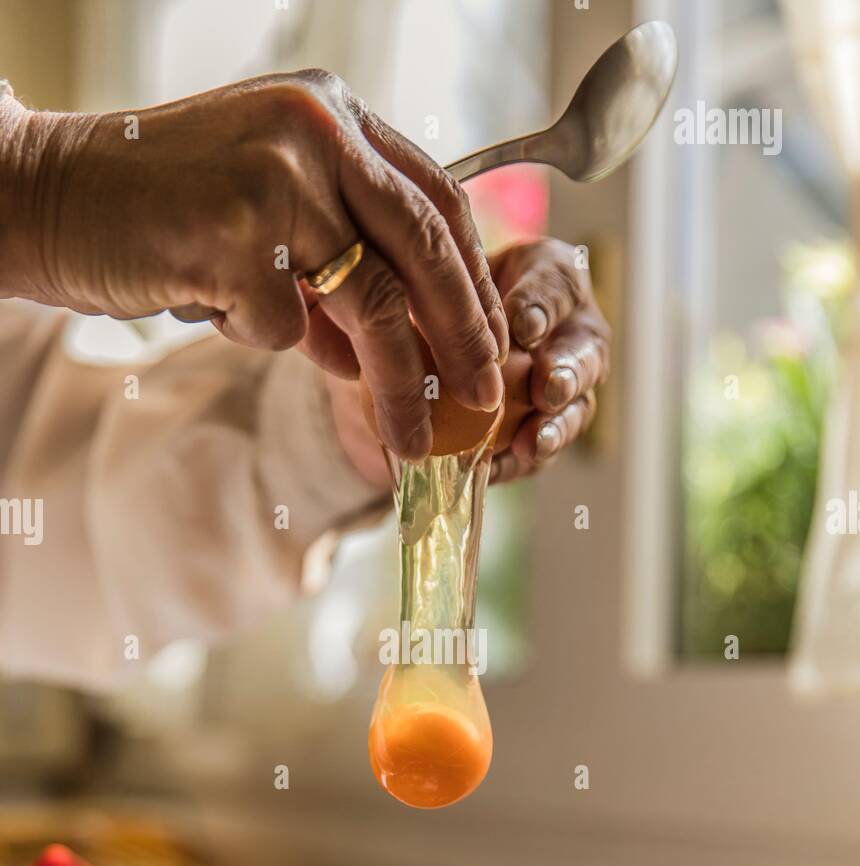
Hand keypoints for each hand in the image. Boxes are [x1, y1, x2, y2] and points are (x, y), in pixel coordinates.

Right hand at [0, 73, 506, 458]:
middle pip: (426, 247)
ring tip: (413, 441)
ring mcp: (277, 179)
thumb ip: (333, 257)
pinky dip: (262, 339)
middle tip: (490, 398)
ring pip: (372, 302)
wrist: (51, 198)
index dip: (473, 278)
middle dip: (467, 335)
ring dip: (399, 384)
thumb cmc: (159, 210)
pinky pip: (284, 329)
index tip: (493, 340)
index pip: (436, 198)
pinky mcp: (236, 236)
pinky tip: (214, 304)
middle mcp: (317, 130)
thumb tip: (396, 347)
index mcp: (332, 113)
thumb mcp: (265, 210)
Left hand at [323, 236, 609, 488]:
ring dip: (555, 427)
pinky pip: (534, 454)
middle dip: (567, 374)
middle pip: (583, 356)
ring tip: (535, 442)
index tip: (524, 329)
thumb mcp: (434, 278)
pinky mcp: (536, 435)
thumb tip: (439, 315)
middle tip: (548, 389)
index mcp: (553, 284)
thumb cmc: (438, 295)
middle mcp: (572, 337)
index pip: (558, 288)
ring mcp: (563, 390)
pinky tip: (494, 469)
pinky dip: (515, 463)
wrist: (417, 344)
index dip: (543, 308)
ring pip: (572, 411)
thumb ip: (448, 287)